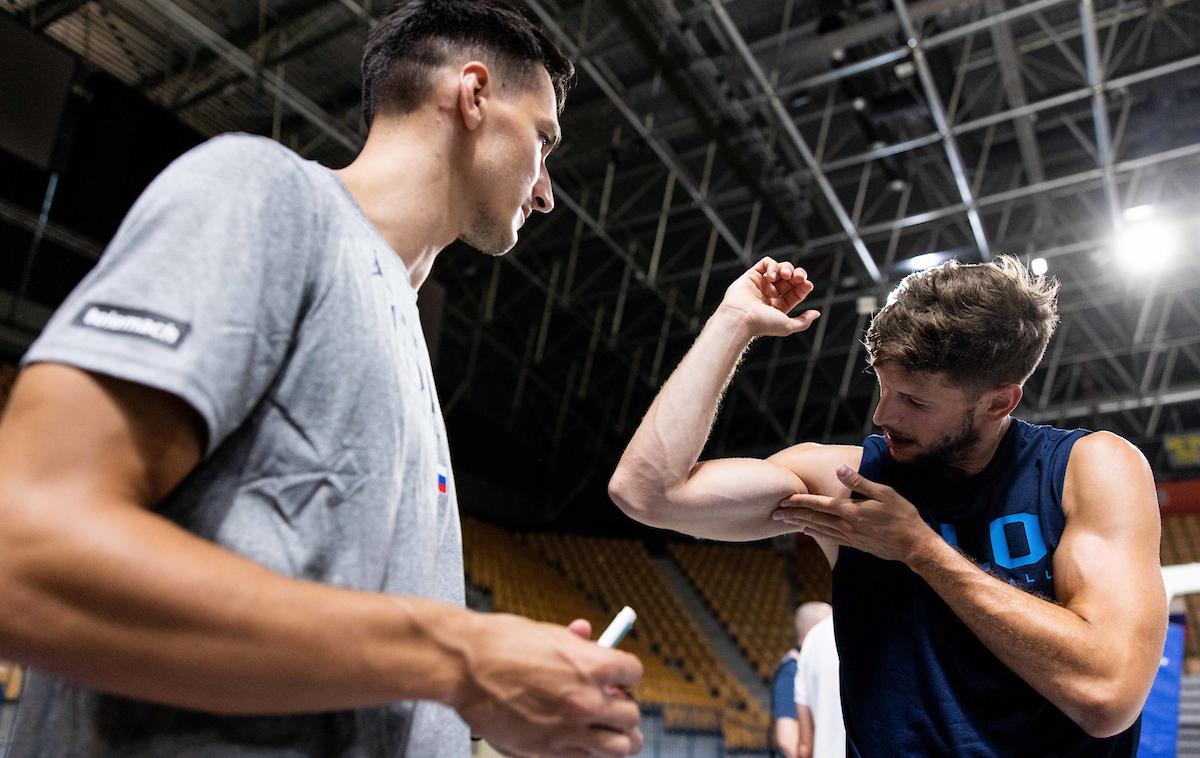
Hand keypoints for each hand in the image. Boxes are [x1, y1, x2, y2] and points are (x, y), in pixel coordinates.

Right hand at [454, 613, 643, 757]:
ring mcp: (568, 729)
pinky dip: (588, 752)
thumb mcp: (548, 634)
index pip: (634, 674)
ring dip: (617, 738)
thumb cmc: (501, 643)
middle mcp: (587, 700)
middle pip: (631, 715)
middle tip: (613, 705)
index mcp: (593, 665)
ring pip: (618, 747)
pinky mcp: (546, 751)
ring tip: (610, 731)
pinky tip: (578, 739)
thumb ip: (576, 645)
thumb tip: (591, 641)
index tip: (618, 678)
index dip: (626, 675)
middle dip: (624, 709)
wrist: (463, 666)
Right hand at [717, 257, 819, 337]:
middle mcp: (770, 294)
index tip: (807, 284)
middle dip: (798, 274)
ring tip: (784, 275)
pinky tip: (771, 276)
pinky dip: (772, 266)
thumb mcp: (788, 326)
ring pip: (779, 268)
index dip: (804, 286)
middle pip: (790, 278)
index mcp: (779, 306)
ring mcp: (761, 284)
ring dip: (786, 268)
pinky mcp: (751, 275)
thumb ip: (803, 321)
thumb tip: (817, 313)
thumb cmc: (762, 324)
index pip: (797, 291)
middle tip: (799, 277)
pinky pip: (766, 263)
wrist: (740, 318)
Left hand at [771, 465, 935, 563]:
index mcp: (850, 511)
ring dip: (800, 524)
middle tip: (774, 512)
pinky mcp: (856, 544)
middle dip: (793, 514)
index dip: (800, 501)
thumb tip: (839, 469)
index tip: (783, 499)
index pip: (819, 505)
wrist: (914, 546)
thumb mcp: (884, 493)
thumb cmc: (902, 517)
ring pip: (819, 529)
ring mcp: (850, 537)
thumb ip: (859, 482)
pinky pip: (830, 538)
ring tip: (784, 522)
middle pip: (814, 518)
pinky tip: (808, 532)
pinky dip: (816, 533)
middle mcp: (846, 526)